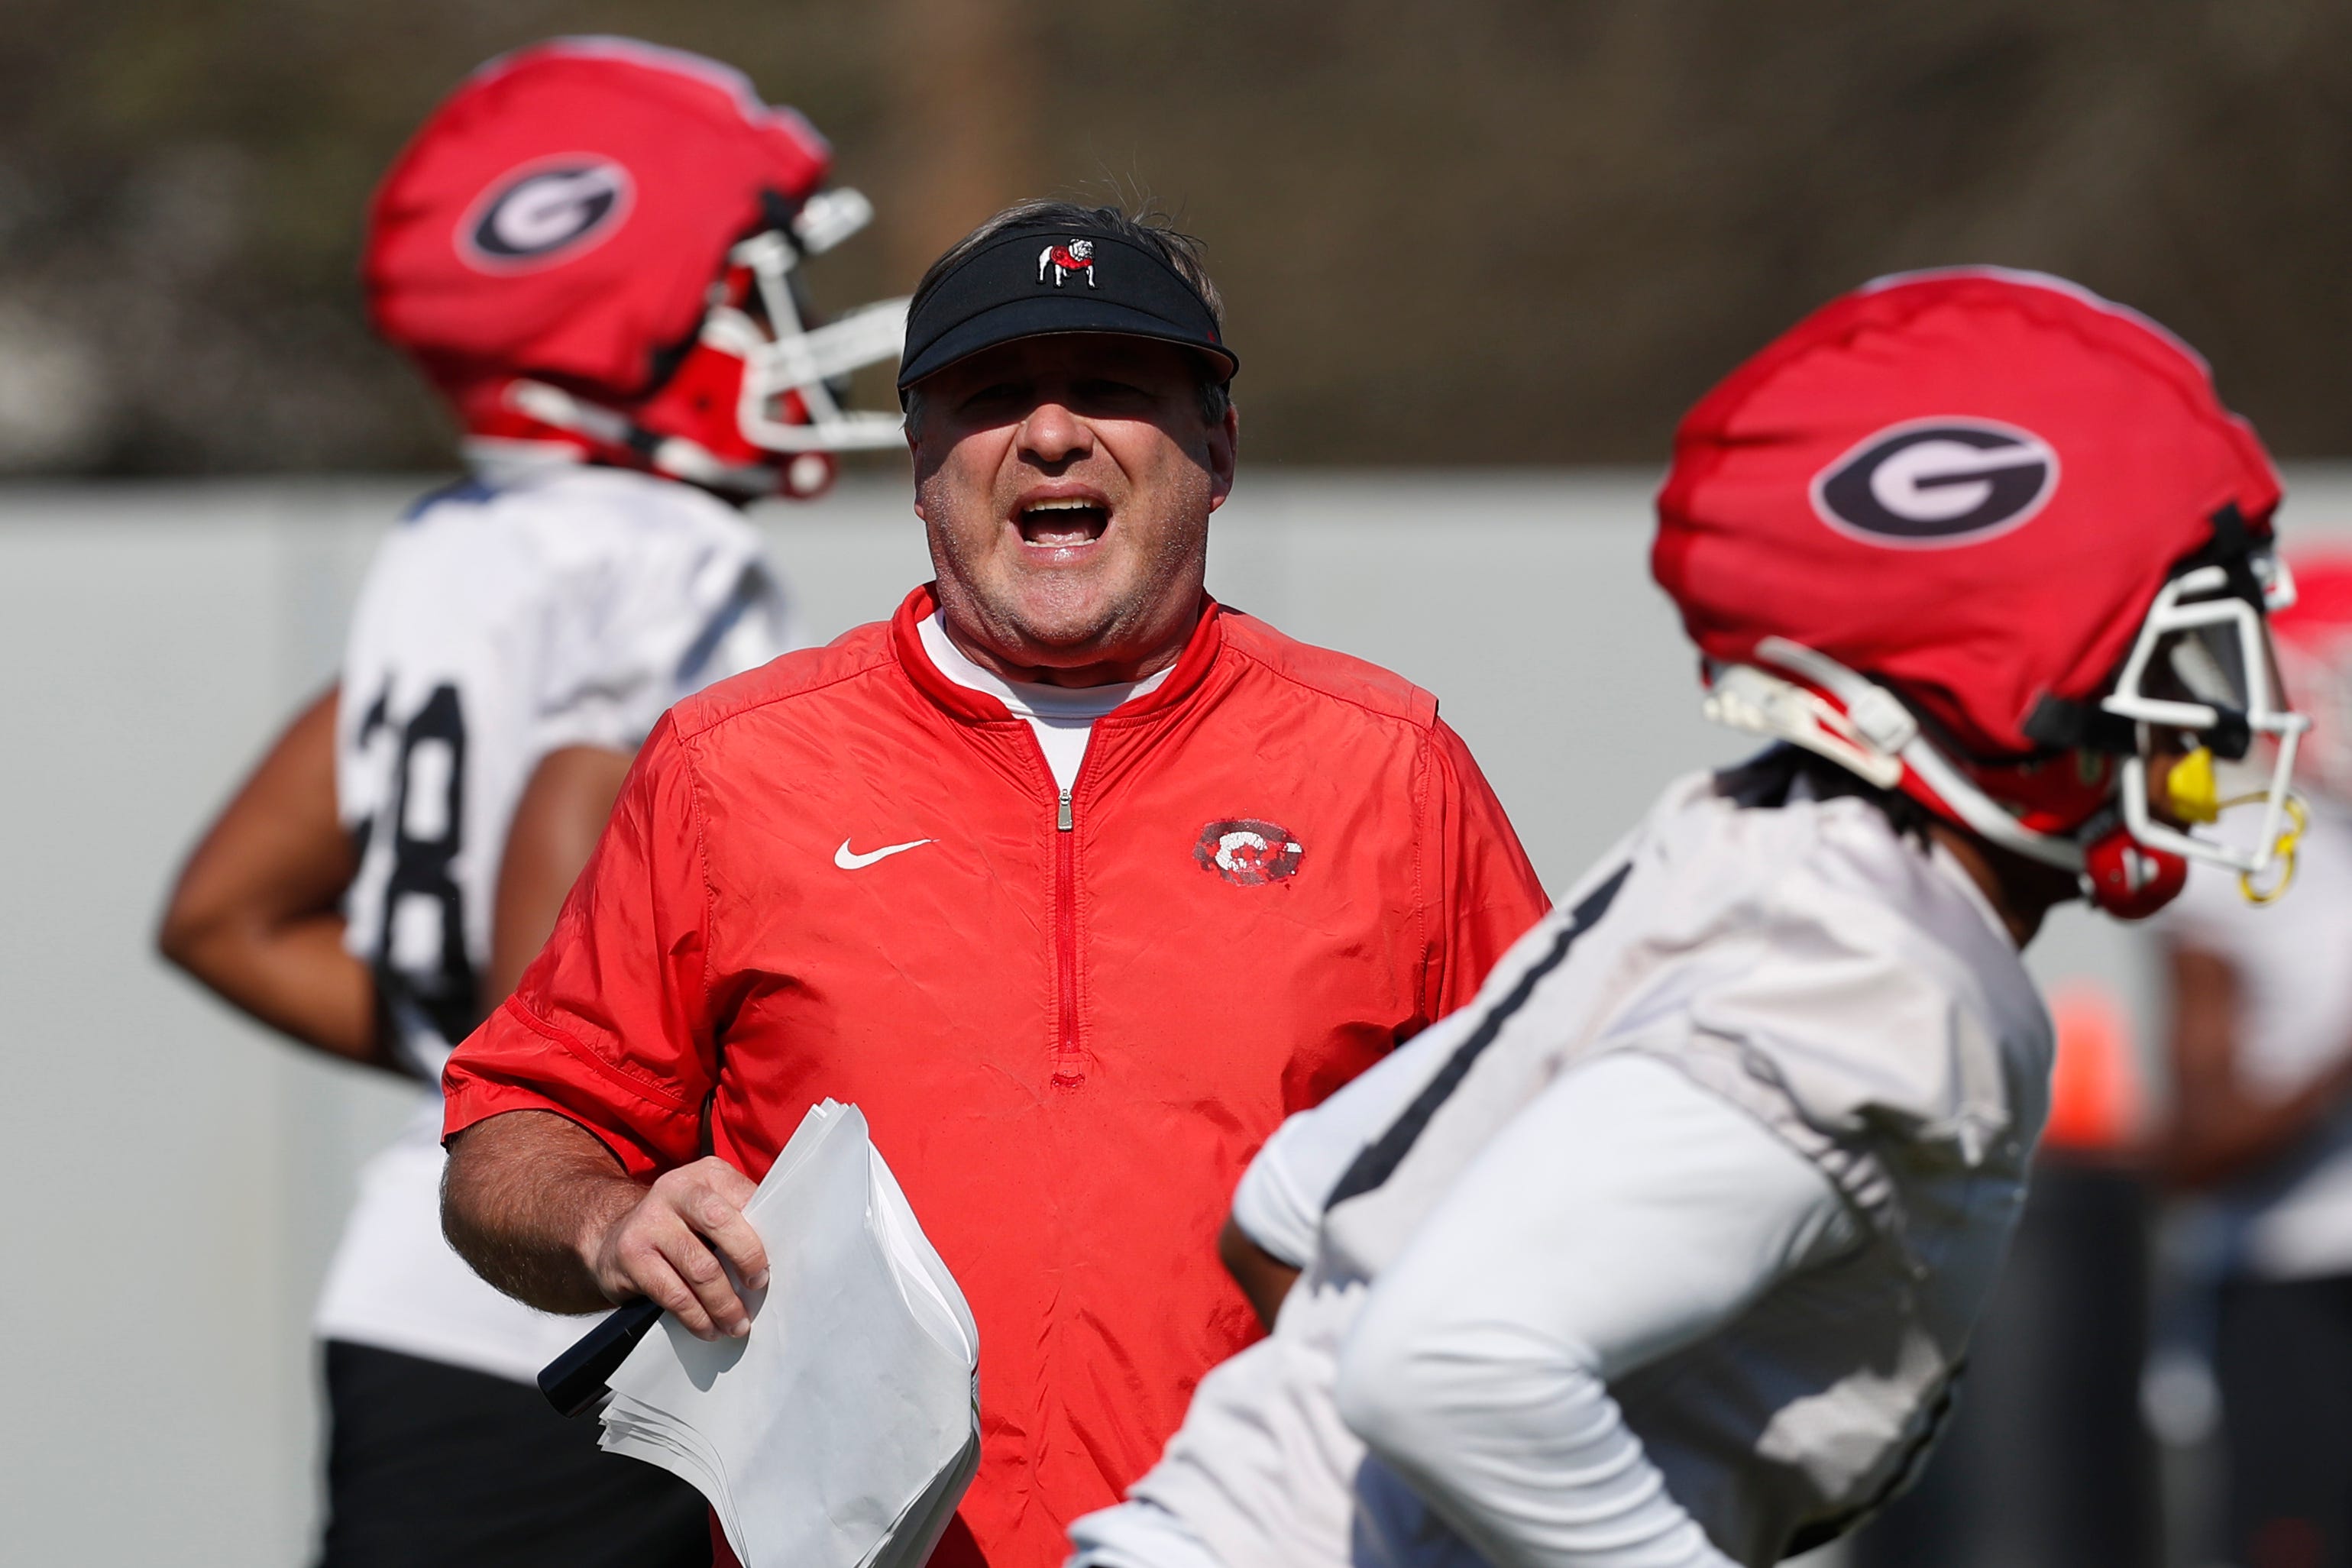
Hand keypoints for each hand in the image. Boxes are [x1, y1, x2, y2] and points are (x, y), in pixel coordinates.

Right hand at [582, 1157, 770, 1339]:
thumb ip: (741, 1219)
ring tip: (737, 1324)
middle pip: (721, 1223)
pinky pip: (674, 1294)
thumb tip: (782, 1253)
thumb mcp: (708, 1210)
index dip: (765, 1233)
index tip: (776, 1263)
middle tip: (759, 1288)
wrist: (611, 1237)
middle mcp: (676, 1190)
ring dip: (724, 1304)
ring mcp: (649, 1221)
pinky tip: (708, 1329)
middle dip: (747, 1261)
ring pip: (701, 1268)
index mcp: (706, 1175)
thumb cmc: (679, 1228)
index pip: (746, 1198)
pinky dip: (697, 1318)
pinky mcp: (631, 1255)